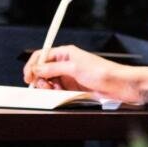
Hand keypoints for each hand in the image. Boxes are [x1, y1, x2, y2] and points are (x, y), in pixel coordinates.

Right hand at [23, 45, 140, 102]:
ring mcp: (70, 76)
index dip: (33, 65)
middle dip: (39, 78)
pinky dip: (55, 93)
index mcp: (66, 53)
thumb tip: (37, 69)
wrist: (120, 85)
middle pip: (44, 69)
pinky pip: (58, 90)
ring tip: (52, 90)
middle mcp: (66, 63)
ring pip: (50, 81)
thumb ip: (53, 69)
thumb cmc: (102, 72)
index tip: (28, 76)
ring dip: (47, 86)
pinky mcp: (74, 87)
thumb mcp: (74, 68)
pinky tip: (59, 94)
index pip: (42, 55)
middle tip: (42, 86)